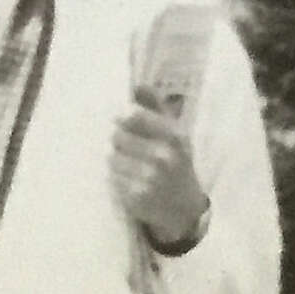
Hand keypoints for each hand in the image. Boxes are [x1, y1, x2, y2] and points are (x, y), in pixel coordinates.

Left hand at [110, 86, 208, 246]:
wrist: (184, 209)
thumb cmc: (176, 163)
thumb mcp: (174, 133)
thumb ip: (155, 107)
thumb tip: (137, 84)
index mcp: (173, 136)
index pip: (132, 115)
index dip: (122, 116)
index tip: (120, 119)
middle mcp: (162, 157)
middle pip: (116, 136)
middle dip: (117, 139)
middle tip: (125, 146)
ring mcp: (148, 179)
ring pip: (111, 157)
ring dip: (114, 159)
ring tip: (128, 164)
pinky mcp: (135, 197)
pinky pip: (110, 178)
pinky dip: (115, 177)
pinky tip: (127, 179)